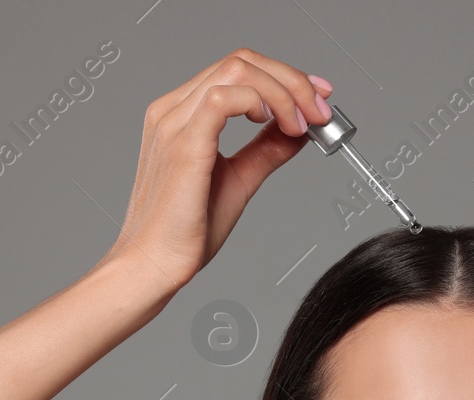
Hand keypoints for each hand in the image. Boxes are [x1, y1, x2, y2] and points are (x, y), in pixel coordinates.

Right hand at [93, 48, 332, 296]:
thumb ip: (265, 151)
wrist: (154, 264)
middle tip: (320, 110)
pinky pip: (225, 99)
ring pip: (237, 70)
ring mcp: (174, 123)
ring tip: (302, 124)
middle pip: (241, 61)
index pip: (237, 70)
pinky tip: (275, 125)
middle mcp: (173, 110)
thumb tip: (298, 131)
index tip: (317, 98)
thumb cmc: (185, 231)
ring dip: (283, 90)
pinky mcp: (183, 143)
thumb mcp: (239, 180)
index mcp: (182, 115)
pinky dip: (261, 102)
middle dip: (292, 80)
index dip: (284, 76)